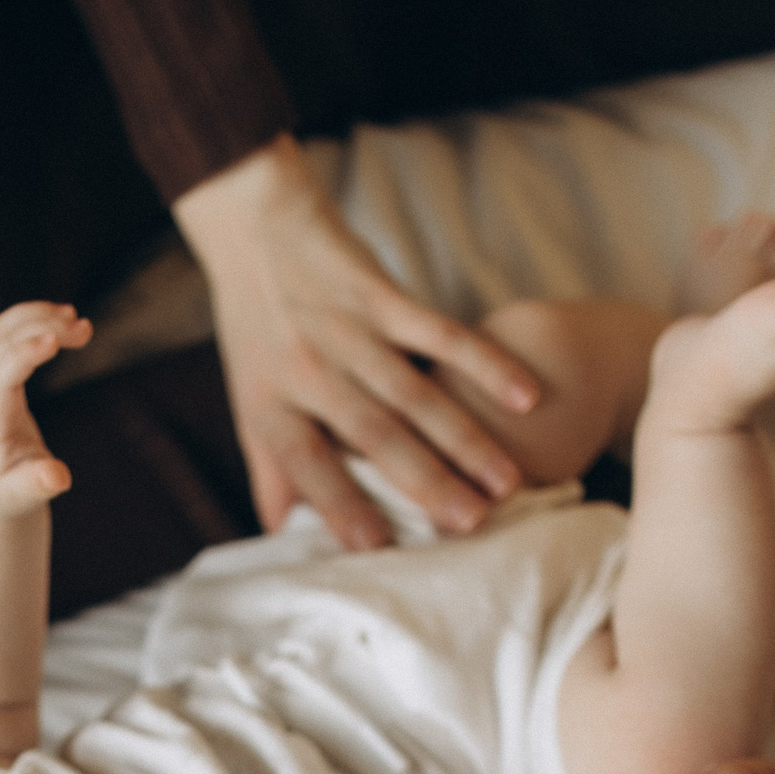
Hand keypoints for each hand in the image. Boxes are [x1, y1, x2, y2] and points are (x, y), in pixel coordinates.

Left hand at [0, 301, 91, 513]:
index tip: (56, 339)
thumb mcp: (21, 497)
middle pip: (1, 343)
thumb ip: (36, 485)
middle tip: (85, 329)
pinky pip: (3, 331)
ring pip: (1, 330)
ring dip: (37, 316)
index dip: (24, 354)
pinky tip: (61, 318)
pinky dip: (31, 318)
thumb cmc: (7, 492)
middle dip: (42, 328)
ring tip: (77, 320)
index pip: (0, 376)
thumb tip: (57, 477)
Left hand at [172, 135, 540, 549]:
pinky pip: (440, 333)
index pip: (306, 463)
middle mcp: (308, 371)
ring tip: (506, 482)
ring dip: (465, 438)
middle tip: (471, 524)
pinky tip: (526, 396)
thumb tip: (280, 533)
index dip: (338, 504)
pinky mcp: (380, 294)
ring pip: (415, 393)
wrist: (254, 227)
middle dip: (425, 482)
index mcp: (270, 404)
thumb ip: (271, 467)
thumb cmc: (256, 328)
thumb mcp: (249, 400)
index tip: (377, 546)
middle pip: (373, 435)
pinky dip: (485, 364)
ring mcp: (347, 330)